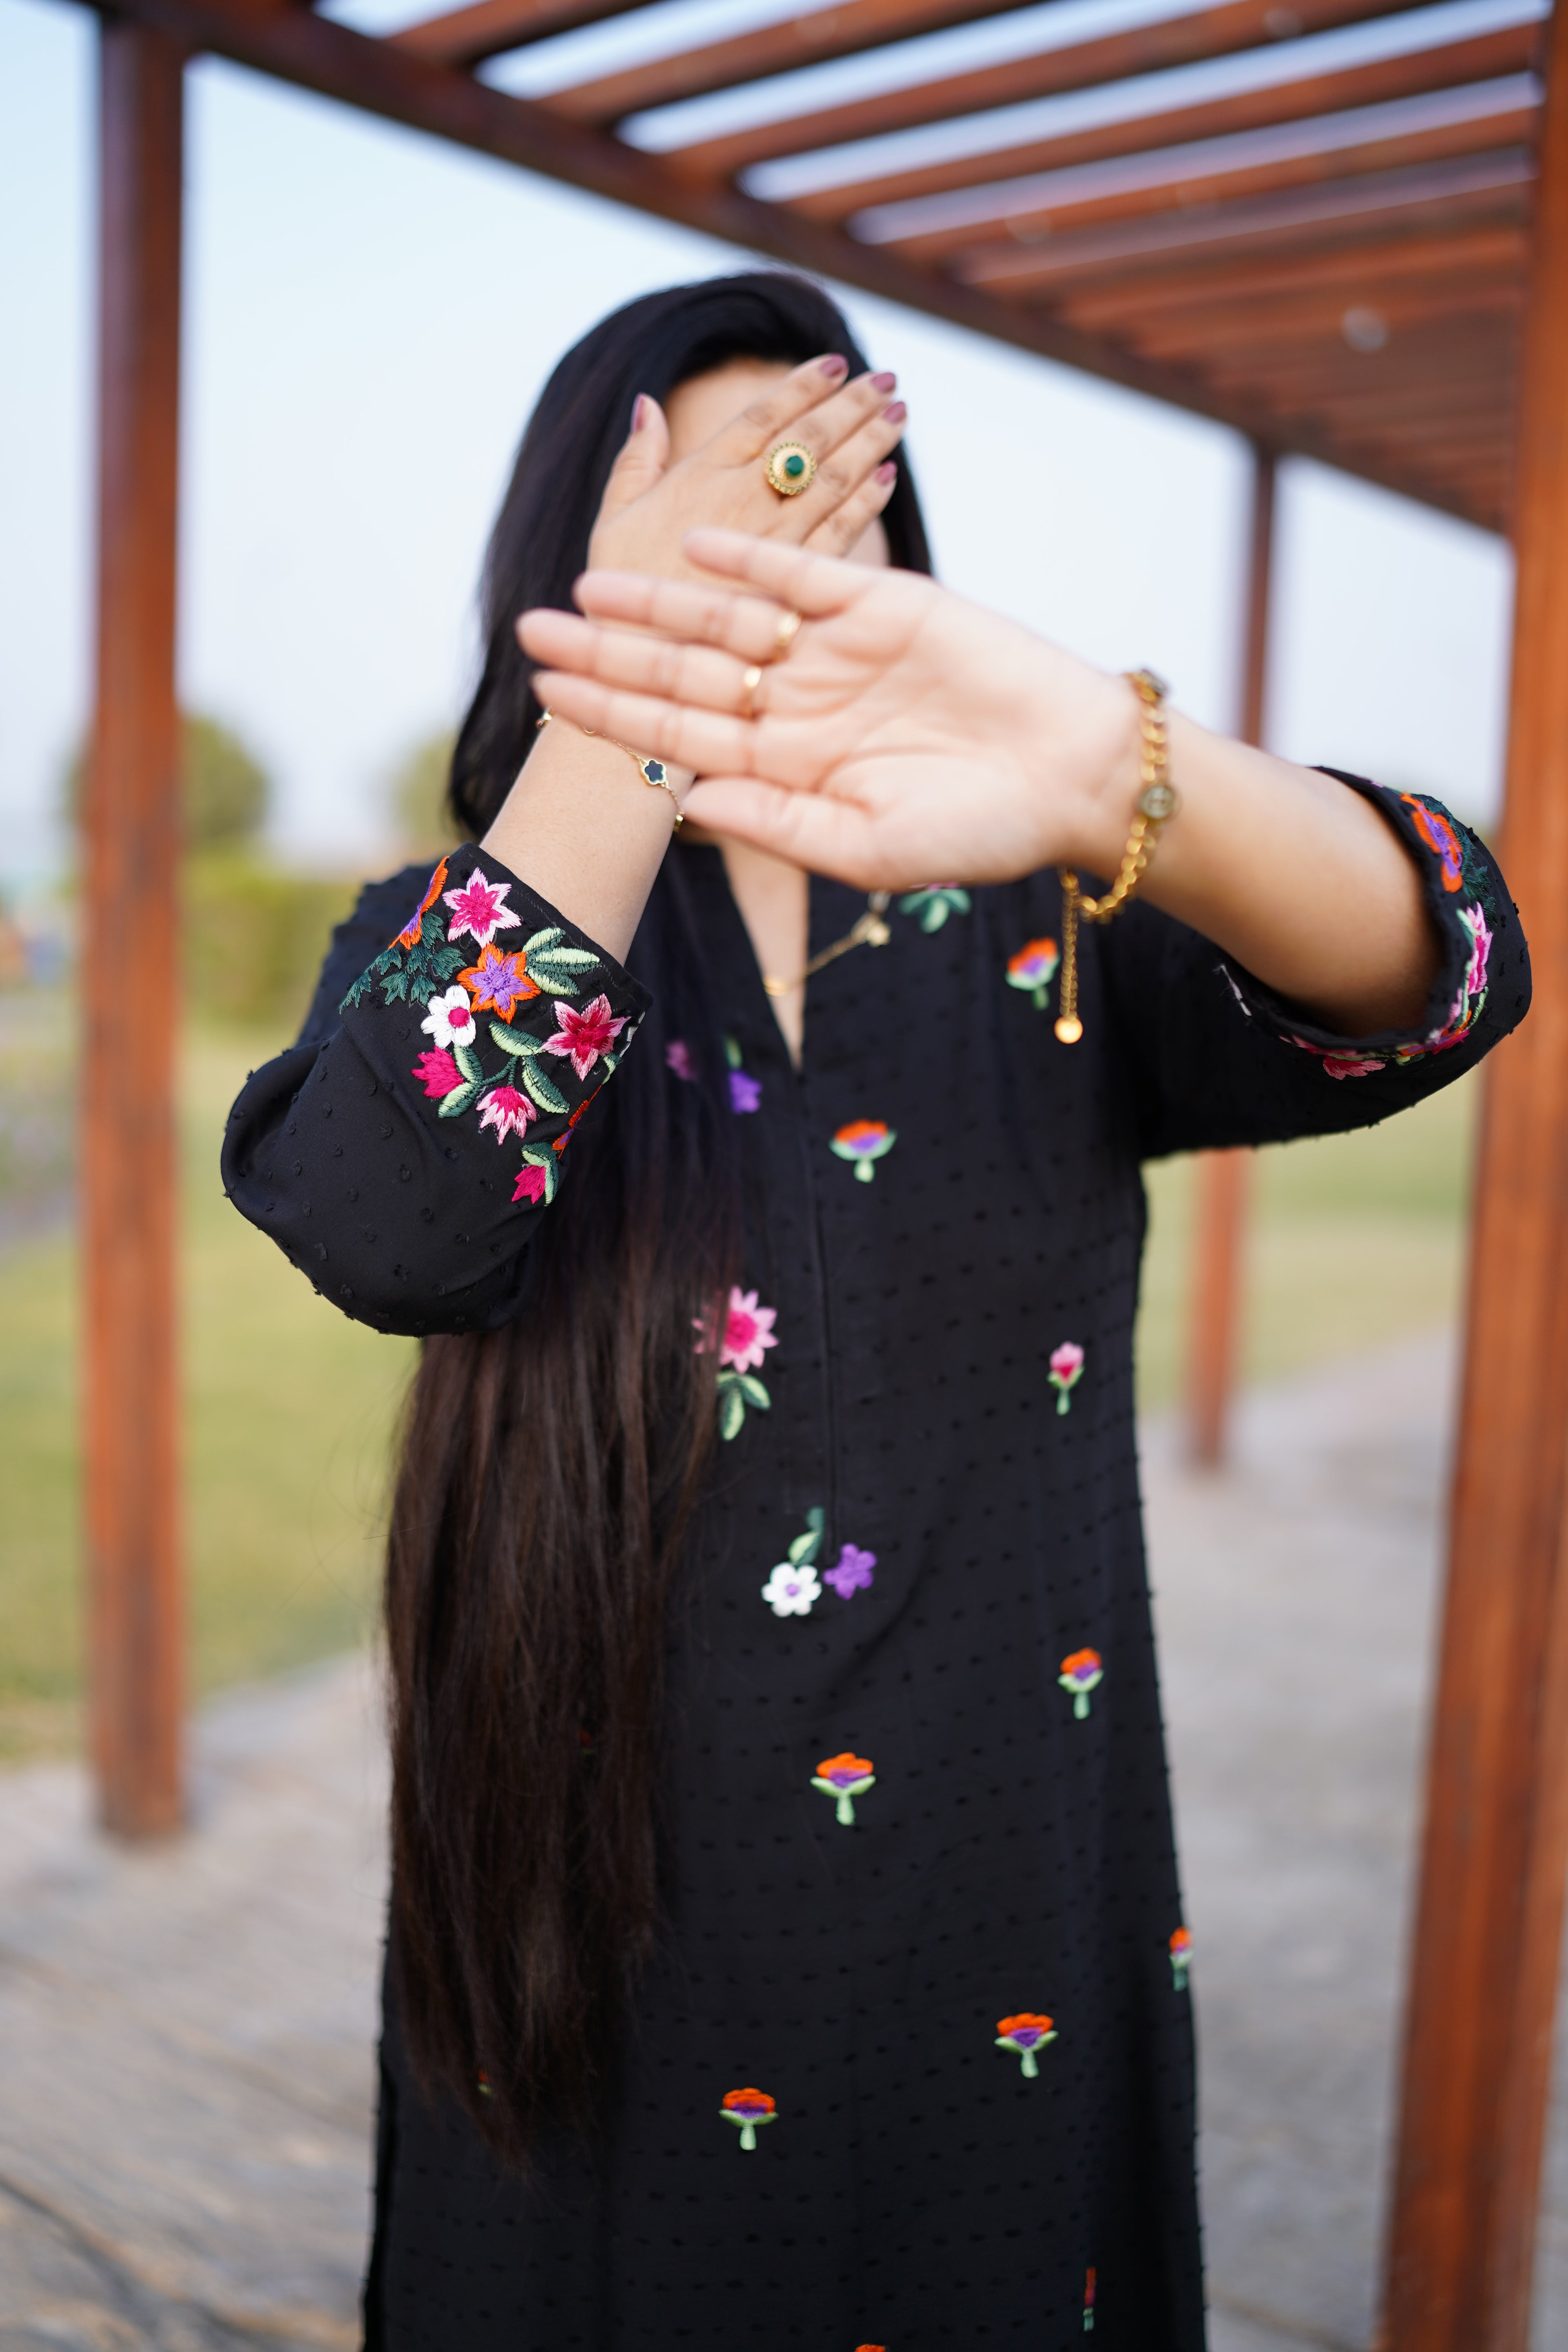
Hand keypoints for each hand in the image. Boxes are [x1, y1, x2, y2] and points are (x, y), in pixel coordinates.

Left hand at [521, 530, 1136, 889]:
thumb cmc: (978, 830)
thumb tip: (692, 805)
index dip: (612, 716)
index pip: (678, 738)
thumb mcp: (870, 849)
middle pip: (682, 674)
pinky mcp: (879, 602)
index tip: (547, 698)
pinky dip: (751, 557)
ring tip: (588, 584)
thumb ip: (778, 825)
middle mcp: (795, 706)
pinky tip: (694, 546)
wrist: (1070, 775)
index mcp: (785, 769)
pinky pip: (800, 572)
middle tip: (530, 630)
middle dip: (608, 654)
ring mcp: (832, 652)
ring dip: (658, 603)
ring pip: (725, 620)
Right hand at [582, 364, 906, 592]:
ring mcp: (773, 542)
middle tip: (886, 380)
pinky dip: (866, 502)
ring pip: (834, 478)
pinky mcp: (793, 586)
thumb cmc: (621, 594)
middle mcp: (743, 500)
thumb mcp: (612, 520)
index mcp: (700, 476)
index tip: (834, 362)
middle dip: (852, 405)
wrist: (639, 666)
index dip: (802, 385)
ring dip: (870, 442)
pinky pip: (840, 533)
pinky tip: (886, 478)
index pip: (763, 415)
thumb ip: (635, 461)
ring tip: (897, 414)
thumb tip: (647, 402)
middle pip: (810, 439)